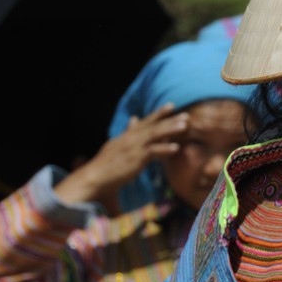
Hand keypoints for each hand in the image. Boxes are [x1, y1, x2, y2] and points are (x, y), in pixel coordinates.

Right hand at [55, 104, 186, 207]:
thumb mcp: (118, 143)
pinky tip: (176, 148)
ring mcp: (133, 147)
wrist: (95, 177)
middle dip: (170, 120)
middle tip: (186, 115)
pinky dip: (164, 149)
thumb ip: (128, 131)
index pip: (145, 121)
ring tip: (184, 126)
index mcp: (128, 135)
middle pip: (153, 126)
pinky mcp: (135, 159)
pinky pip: (152, 152)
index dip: (158, 113)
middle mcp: (131, 138)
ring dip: (170, 129)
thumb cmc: (108, 163)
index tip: (171, 105)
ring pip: (154, 135)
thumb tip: (134, 118)